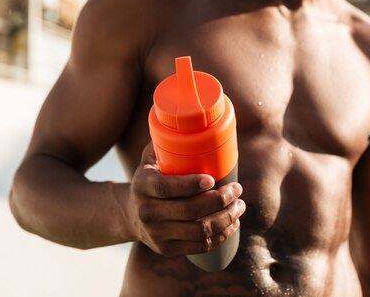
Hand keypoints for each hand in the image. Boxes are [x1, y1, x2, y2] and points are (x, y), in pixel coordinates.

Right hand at [129, 143, 244, 256]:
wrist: (129, 214)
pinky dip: (221, 235)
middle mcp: (147, 212)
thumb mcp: (150, 159)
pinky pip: (200, 246)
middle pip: (189, 211)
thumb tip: (193, 120)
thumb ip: (166, 141)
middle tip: (237, 190)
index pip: (166, 188)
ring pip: (199, 230)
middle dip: (220, 200)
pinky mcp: (167, 249)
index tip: (213, 179)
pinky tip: (232, 224)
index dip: (190, 185)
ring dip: (226, 218)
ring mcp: (156, 234)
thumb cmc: (150, 178)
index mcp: (142, 186)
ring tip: (239, 206)